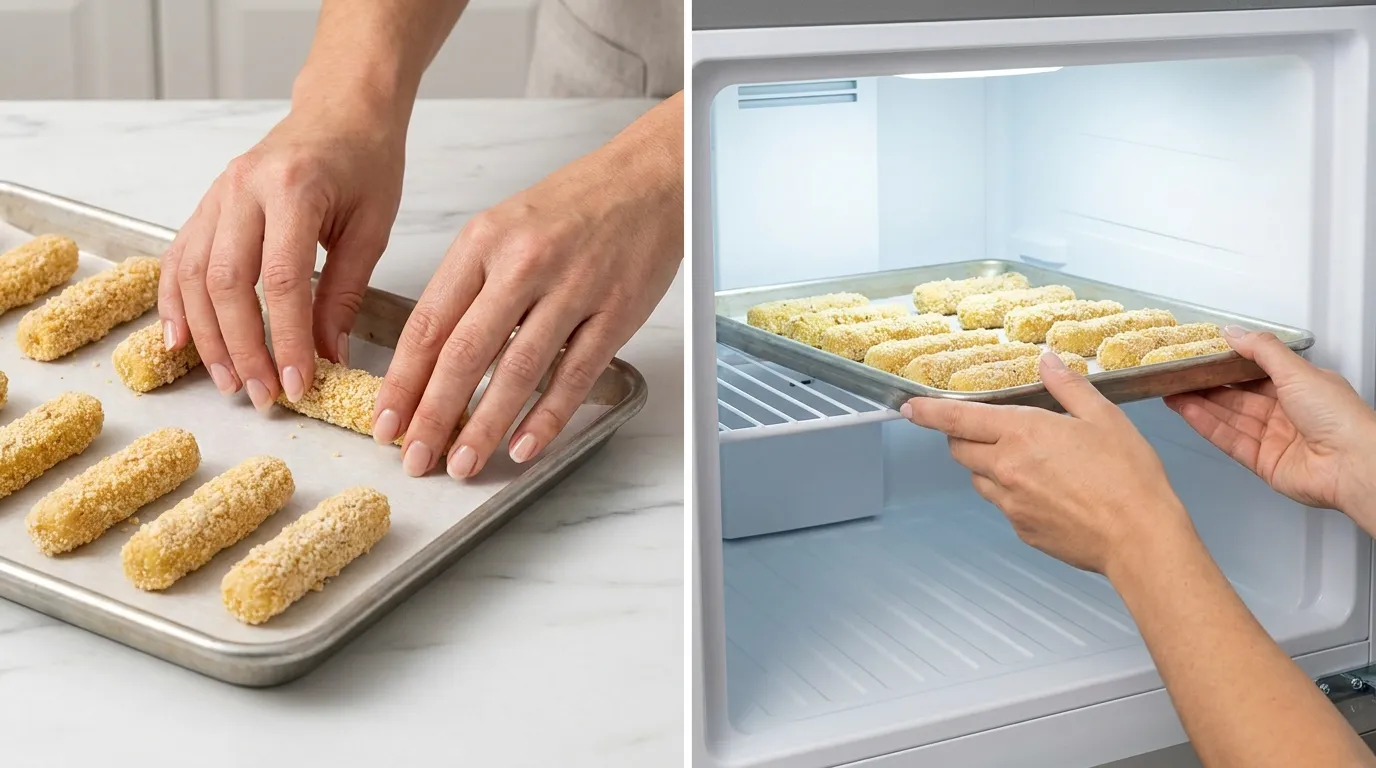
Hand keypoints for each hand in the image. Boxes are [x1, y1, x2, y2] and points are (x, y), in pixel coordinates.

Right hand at [160, 99, 405, 409]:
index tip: (297, 384)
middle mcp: (244, 188)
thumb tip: (327, 357)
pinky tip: (180, 342)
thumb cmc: (365, 162)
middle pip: (227, 282)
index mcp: (294, 189)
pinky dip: (175, 303)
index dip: (285, 338)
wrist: (340, 110)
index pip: (282, 280)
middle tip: (260, 394)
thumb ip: (344, 293)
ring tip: (228, 381)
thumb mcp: (372, 228)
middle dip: (242, 347)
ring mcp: (217, 193)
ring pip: (195, 274)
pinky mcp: (205, 203)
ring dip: (207, 335)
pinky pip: (179, 258)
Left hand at [372, 95, 682, 478]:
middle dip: (433, 415)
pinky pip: (573, 376)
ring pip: (517, 372)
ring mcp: (572, 289)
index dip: (402, 382)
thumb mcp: (502, 227)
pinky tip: (524, 446)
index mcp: (483, 242)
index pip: (428, 324)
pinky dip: (547, 417)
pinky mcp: (615, 313)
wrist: (648, 179)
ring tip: (463, 464)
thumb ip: (468, 287)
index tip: (386, 422)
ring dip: (485, 426)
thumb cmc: (573, 207)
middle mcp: (523, 263)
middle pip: (464, 353)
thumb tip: (432, 361)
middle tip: (415, 458)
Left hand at [903, 352, 1194, 574]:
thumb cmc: (1128, 478)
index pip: (957, 418)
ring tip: (1027, 460)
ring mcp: (1011, 503)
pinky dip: (1011, 493)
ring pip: (978, 478)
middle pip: (959, 449)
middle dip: (963, 436)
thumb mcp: (1104, 418)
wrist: (1140, 538)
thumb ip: (1068, 387)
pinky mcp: (1021, 529)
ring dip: (987, 465)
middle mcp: (1006, 468)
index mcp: (1022, 434)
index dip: (928, 411)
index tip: (910, 407)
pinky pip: (1002, 505)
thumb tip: (1048, 361)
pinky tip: (1046, 490)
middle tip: (987, 429)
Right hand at [1164, 326, 1375, 520]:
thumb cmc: (1340, 417)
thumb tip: (1234, 332)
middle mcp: (1287, 412)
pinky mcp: (1262, 462)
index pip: (1255, 372)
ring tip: (1172, 391)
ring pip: (1229, 417)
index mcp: (1301, 387)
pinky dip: (1206, 424)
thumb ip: (1261, 351)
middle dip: (1207, 385)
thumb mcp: (1298, 371)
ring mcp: (1274, 438)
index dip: (1227, 364)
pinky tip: (1186, 411)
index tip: (1201, 356)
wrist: (1352, 464)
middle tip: (1179, 374)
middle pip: (1237, 396)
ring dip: (1200, 404)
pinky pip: (1228, 439)